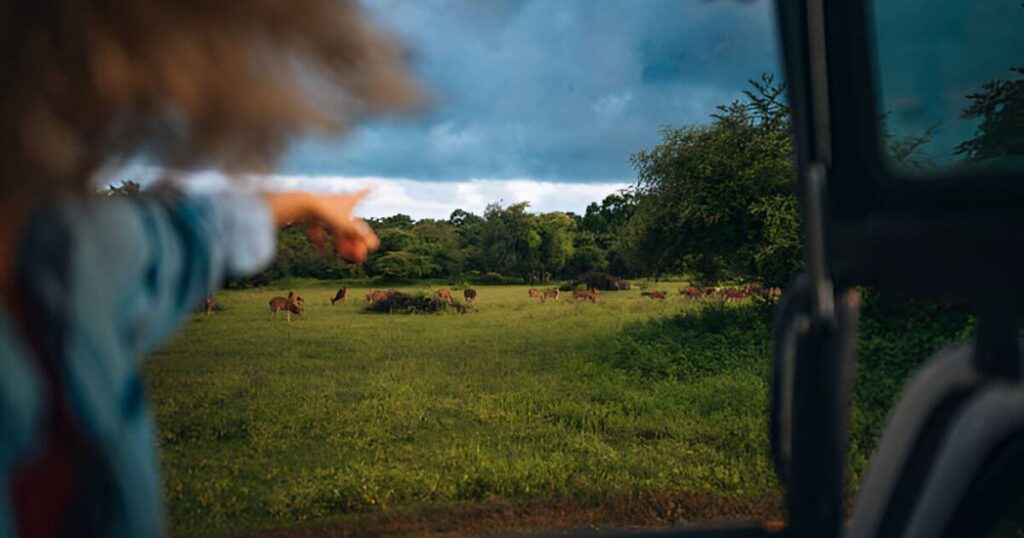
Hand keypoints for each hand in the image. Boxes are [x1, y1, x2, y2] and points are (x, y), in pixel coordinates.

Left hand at [264, 190, 378, 262]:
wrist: (302, 205)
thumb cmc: (327, 212)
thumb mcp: (347, 226)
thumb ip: (361, 236)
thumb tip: (374, 245)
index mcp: (349, 201)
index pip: (361, 195)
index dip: (367, 192)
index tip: (372, 186)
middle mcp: (337, 203)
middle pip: (349, 222)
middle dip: (356, 240)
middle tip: (360, 256)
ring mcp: (324, 209)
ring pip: (335, 229)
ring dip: (341, 243)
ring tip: (345, 256)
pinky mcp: (311, 215)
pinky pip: (319, 230)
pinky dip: (322, 241)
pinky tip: (322, 252)